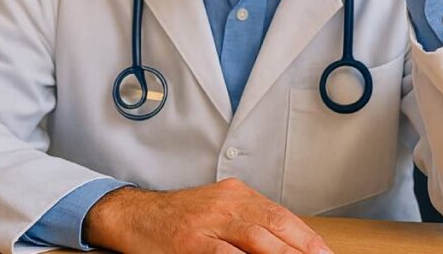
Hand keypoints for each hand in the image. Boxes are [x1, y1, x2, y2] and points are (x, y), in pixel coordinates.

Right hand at [83, 178, 332, 253]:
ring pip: (257, 239)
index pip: (283, 216)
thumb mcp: (218, 211)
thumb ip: (249, 223)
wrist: (134, 215)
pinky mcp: (192, 242)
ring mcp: (209, 223)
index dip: (308, 238)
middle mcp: (227, 204)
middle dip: (303, 249)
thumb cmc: (179, 218)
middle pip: (276, 227)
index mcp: (237, 195)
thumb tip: (286, 244)